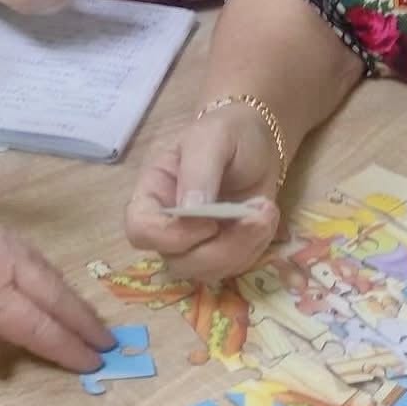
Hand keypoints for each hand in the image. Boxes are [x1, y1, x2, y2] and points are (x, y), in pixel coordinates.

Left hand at [0, 153, 113, 372]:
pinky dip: (53, 277)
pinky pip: (34, 257)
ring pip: (48, 272)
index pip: (38, 326)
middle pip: (54, 296)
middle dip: (83, 322)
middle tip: (110, 344)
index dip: (66, 348)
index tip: (94, 364)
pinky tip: (51, 286)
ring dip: (72, 298)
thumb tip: (0, 358)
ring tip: (89, 321)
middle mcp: (2, 262)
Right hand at [124, 102, 281, 280]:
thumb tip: (190, 211)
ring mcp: (195, 243)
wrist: (258, 142)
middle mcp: (167, 225)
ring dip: (244, 248)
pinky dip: (256, 247)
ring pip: (208, 272)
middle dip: (221, 248)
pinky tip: (266, 216)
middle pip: (177, 262)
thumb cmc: (227, 133)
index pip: (140, 231)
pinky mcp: (222, 251)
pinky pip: (235, 268)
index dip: (171, 236)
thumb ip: (198, 171)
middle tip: (256, 215)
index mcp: (152, 194)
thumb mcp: (211, 138)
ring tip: (265, 210)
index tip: (209, 221)